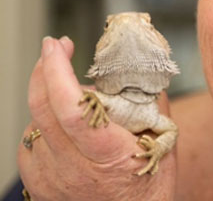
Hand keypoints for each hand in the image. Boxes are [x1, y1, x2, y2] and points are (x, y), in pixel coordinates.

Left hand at [17, 37, 175, 200]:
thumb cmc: (151, 190)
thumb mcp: (164, 148)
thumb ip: (155, 107)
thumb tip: (147, 74)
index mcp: (108, 155)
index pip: (71, 108)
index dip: (58, 71)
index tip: (58, 44)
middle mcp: (73, 169)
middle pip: (42, 109)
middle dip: (45, 69)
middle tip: (57, 48)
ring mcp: (51, 180)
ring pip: (33, 123)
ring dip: (48, 99)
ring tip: (75, 100)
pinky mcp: (39, 187)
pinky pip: (29, 143)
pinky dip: (43, 125)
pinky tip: (63, 127)